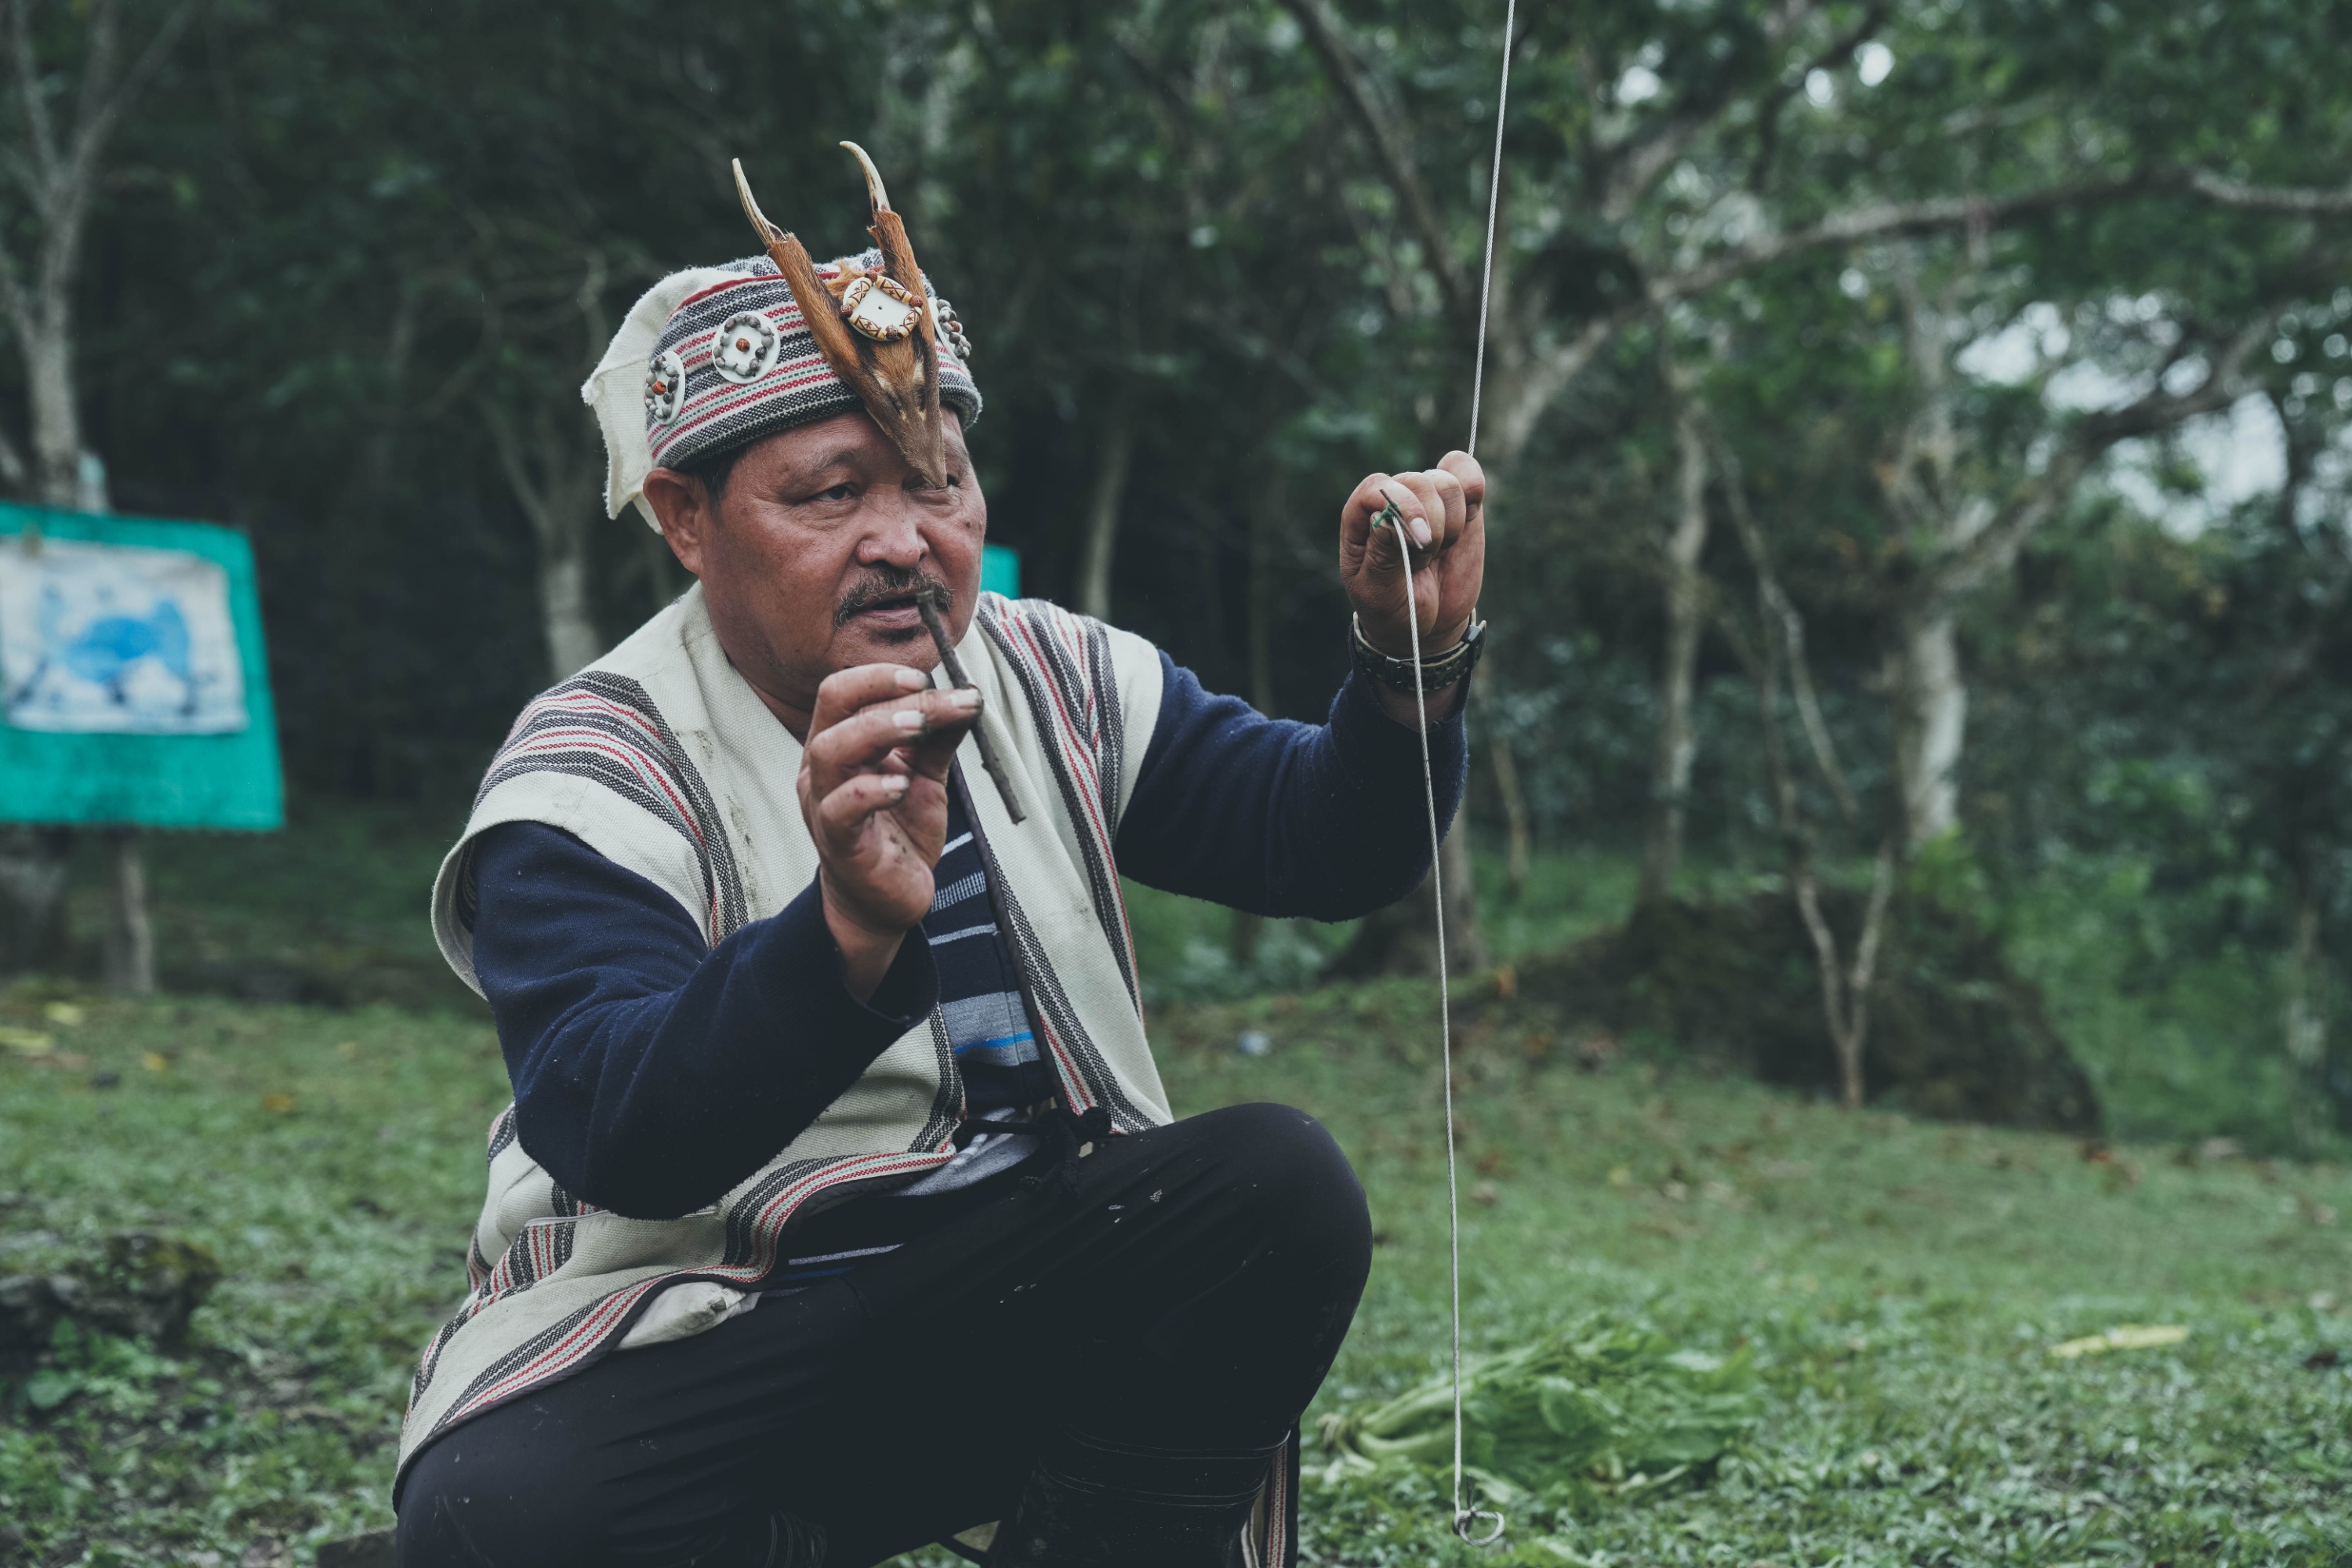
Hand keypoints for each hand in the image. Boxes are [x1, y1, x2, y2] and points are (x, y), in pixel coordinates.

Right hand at [796, 665, 983, 999]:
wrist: (888, 900)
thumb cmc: (899, 830)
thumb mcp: (925, 775)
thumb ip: (939, 737)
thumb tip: (968, 694)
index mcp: (838, 743)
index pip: (843, 690)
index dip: (880, 675)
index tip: (926, 676)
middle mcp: (821, 768)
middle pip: (832, 706)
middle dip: (880, 691)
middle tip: (926, 693)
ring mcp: (823, 805)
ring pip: (831, 751)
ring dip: (878, 731)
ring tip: (920, 726)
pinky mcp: (838, 843)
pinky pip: (842, 809)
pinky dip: (872, 790)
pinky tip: (903, 785)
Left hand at [1338, 451, 1485, 659]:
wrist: (1427, 624)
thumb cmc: (1393, 607)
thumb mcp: (1380, 592)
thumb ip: (1383, 556)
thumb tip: (1385, 518)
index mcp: (1362, 518)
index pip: (1377, 488)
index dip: (1403, 505)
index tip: (1421, 540)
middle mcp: (1393, 500)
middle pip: (1418, 482)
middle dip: (1431, 525)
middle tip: (1424, 560)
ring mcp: (1427, 499)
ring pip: (1446, 480)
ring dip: (1451, 521)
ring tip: (1439, 550)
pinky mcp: (1458, 503)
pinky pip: (1467, 472)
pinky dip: (1473, 489)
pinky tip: (1466, 521)